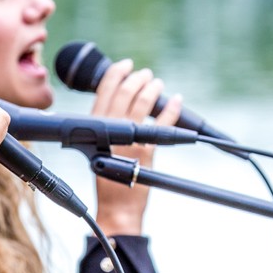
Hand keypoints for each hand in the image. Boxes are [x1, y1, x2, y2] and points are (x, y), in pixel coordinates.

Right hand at [89, 58, 183, 233]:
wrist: (116, 208)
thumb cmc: (107, 180)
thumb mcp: (96, 150)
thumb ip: (103, 129)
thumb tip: (116, 108)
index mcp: (95, 128)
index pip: (104, 91)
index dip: (116, 73)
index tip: (126, 64)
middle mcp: (111, 131)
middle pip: (126, 93)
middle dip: (138, 78)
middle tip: (145, 74)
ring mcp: (130, 140)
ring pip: (143, 103)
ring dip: (153, 89)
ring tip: (157, 83)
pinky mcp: (148, 152)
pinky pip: (163, 124)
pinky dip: (172, 109)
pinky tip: (176, 100)